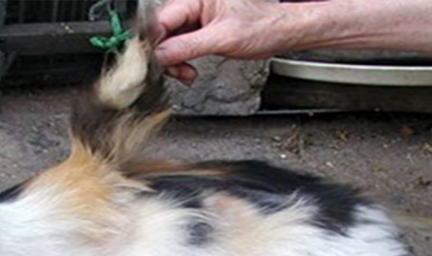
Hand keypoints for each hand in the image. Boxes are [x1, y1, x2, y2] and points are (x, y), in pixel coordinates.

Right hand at [154, 0, 296, 83]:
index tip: (154, 62)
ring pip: (167, 42)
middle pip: (160, 32)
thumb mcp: (222, 39)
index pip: (160, 20)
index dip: (154, 43)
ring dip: (172, 62)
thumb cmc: (260, 27)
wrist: (278, 33)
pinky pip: (178, 47)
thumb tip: (159, 56)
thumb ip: (187, 47)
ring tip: (186, 73)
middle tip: (176, 70)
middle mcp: (192, 5)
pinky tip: (187, 70)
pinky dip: (180, 62)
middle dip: (164, 56)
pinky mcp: (197, 31)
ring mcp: (193, 19)